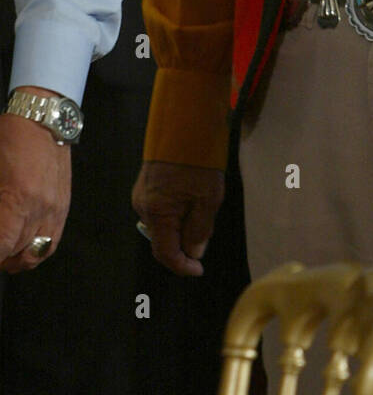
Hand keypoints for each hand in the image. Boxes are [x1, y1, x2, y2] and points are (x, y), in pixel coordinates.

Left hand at [0, 113, 70, 273]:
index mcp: (18, 200)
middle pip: (18, 254)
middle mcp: (41, 208)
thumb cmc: (12, 137)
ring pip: (37, 252)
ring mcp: (56, 208)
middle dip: (2, 256)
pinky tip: (23, 245)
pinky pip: (52, 239)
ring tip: (4, 253)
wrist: (44, 118)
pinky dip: (36, 248)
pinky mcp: (64, 205)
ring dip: (18, 258)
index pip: (2, 245)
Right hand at [132, 160, 224, 276]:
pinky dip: (177, 212)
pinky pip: (162, 209)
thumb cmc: (198, 161)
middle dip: (185, 242)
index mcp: (157, 212)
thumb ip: (199, 229)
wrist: (184, 125)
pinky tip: (192, 196)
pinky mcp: (146, 185)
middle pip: (164, 239)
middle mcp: (143, 206)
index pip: (165, 253)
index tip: (199, 270)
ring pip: (164, 223)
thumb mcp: (208, 198)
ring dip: (183, 225)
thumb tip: (194, 252)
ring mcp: (142, 195)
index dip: (182, 266)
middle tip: (207, 228)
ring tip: (203, 205)